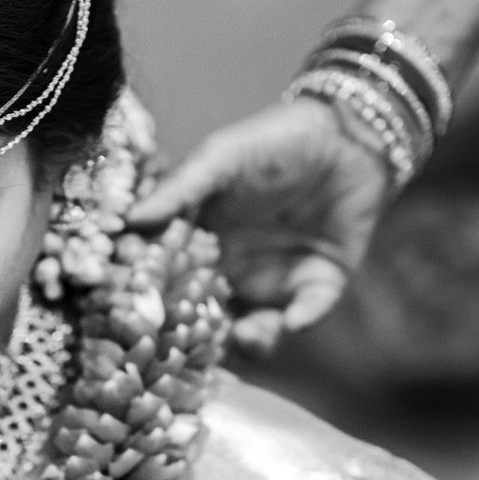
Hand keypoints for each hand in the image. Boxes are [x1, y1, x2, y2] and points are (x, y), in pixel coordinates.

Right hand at [126, 96, 392, 348]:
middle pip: (209, 317)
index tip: (148, 312)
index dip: (159, 299)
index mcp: (202, 240)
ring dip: (251, 339)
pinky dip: (299, 321)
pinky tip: (293, 320)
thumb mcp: (222, 158)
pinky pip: (306, 314)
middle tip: (196, 344)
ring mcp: (275, 281)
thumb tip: (131, 219)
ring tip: (248, 335)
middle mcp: (234, 268)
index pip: (172, 280)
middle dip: (202, 337)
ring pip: (256, 327)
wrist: (347, 135)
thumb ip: (182, 190)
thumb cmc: (275, 140)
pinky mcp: (318, 286)